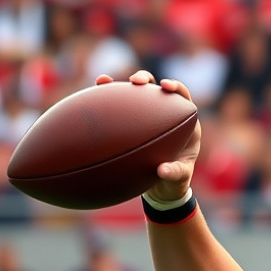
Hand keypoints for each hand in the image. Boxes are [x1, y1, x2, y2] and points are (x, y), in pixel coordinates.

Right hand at [94, 70, 201, 201]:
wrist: (160, 190)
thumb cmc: (174, 182)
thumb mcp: (178, 180)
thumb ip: (175, 174)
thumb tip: (162, 170)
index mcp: (184, 124)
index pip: (182, 98)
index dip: (176, 88)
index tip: (166, 87)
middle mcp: (165, 115)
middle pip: (154, 89)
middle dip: (145, 79)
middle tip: (135, 82)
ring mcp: (145, 119)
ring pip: (132, 96)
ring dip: (118, 86)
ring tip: (102, 81)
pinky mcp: (128, 126)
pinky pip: (114, 112)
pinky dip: (101, 105)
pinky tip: (85, 102)